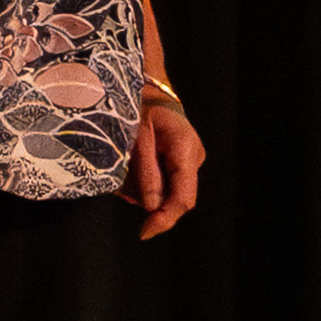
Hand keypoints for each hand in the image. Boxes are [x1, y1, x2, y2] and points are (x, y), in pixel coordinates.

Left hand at [129, 90, 205, 238]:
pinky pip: (169, 180)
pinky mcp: (183, 158)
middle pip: (179, 197)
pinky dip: (151, 181)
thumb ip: (146, 173)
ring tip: (129, 169)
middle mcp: (194, 156)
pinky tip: (138, 165)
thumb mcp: (137, 138)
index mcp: (185, 149)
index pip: (183, 197)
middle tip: (126, 194)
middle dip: (154, 205)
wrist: (150, 88)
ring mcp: (191, 157)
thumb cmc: (140, 107)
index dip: (166, 219)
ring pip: (172, 190)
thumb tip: (151, 207)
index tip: (145, 233)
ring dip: (150, 191)